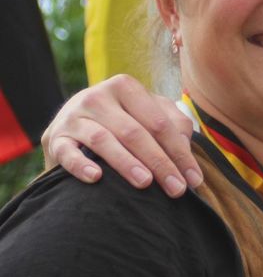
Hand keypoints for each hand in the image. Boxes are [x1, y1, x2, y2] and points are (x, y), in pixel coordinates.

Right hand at [41, 74, 201, 197]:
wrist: (73, 124)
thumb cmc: (123, 120)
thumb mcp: (149, 115)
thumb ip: (173, 125)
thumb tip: (186, 148)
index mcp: (125, 87)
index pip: (159, 123)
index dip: (179, 152)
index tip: (194, 180)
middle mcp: (97, 96)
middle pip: (134, 132)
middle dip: (159, 163)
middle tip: (176, 189)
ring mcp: (73, 116)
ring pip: (103, 140)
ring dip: (126, 163)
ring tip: (145, 182)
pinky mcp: (54, 137)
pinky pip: (67, 152)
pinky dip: (81, 165)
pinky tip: (97, 178)